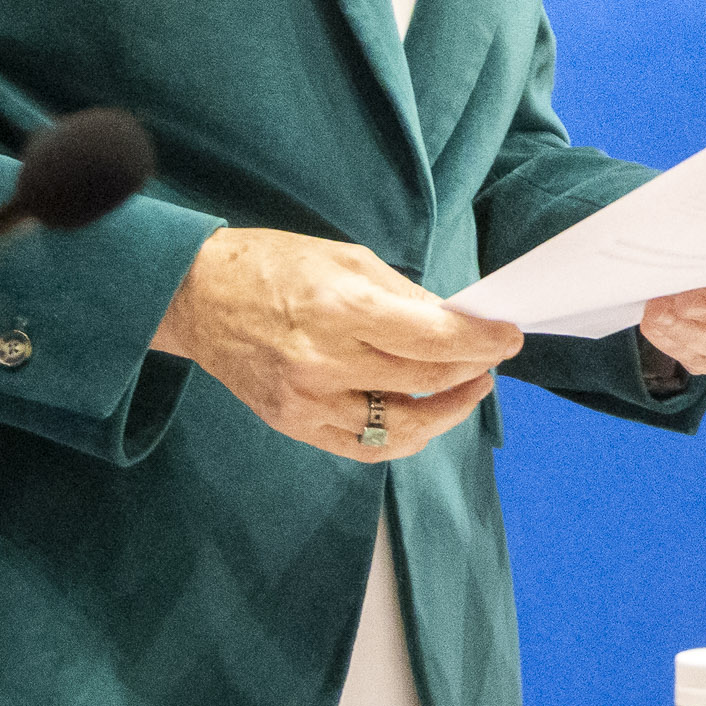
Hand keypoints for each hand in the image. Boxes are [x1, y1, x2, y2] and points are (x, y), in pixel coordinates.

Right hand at [152, 225, 522, 463]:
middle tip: (492, 357)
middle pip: (424, 381)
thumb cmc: (273, 266)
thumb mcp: (348, 259)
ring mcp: (307, 401)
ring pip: (400, 427)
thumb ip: (406, 297)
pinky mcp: (293, 424)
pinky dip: (403, 437)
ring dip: (446, 412)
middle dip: (471, 370)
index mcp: (341, 310)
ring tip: (469, 389)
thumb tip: (457, 322)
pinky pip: (364, 446)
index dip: (481, 343)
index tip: (509, 338)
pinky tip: (425, 418)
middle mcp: (325, 362)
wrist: (196, 297)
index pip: (433, 340)